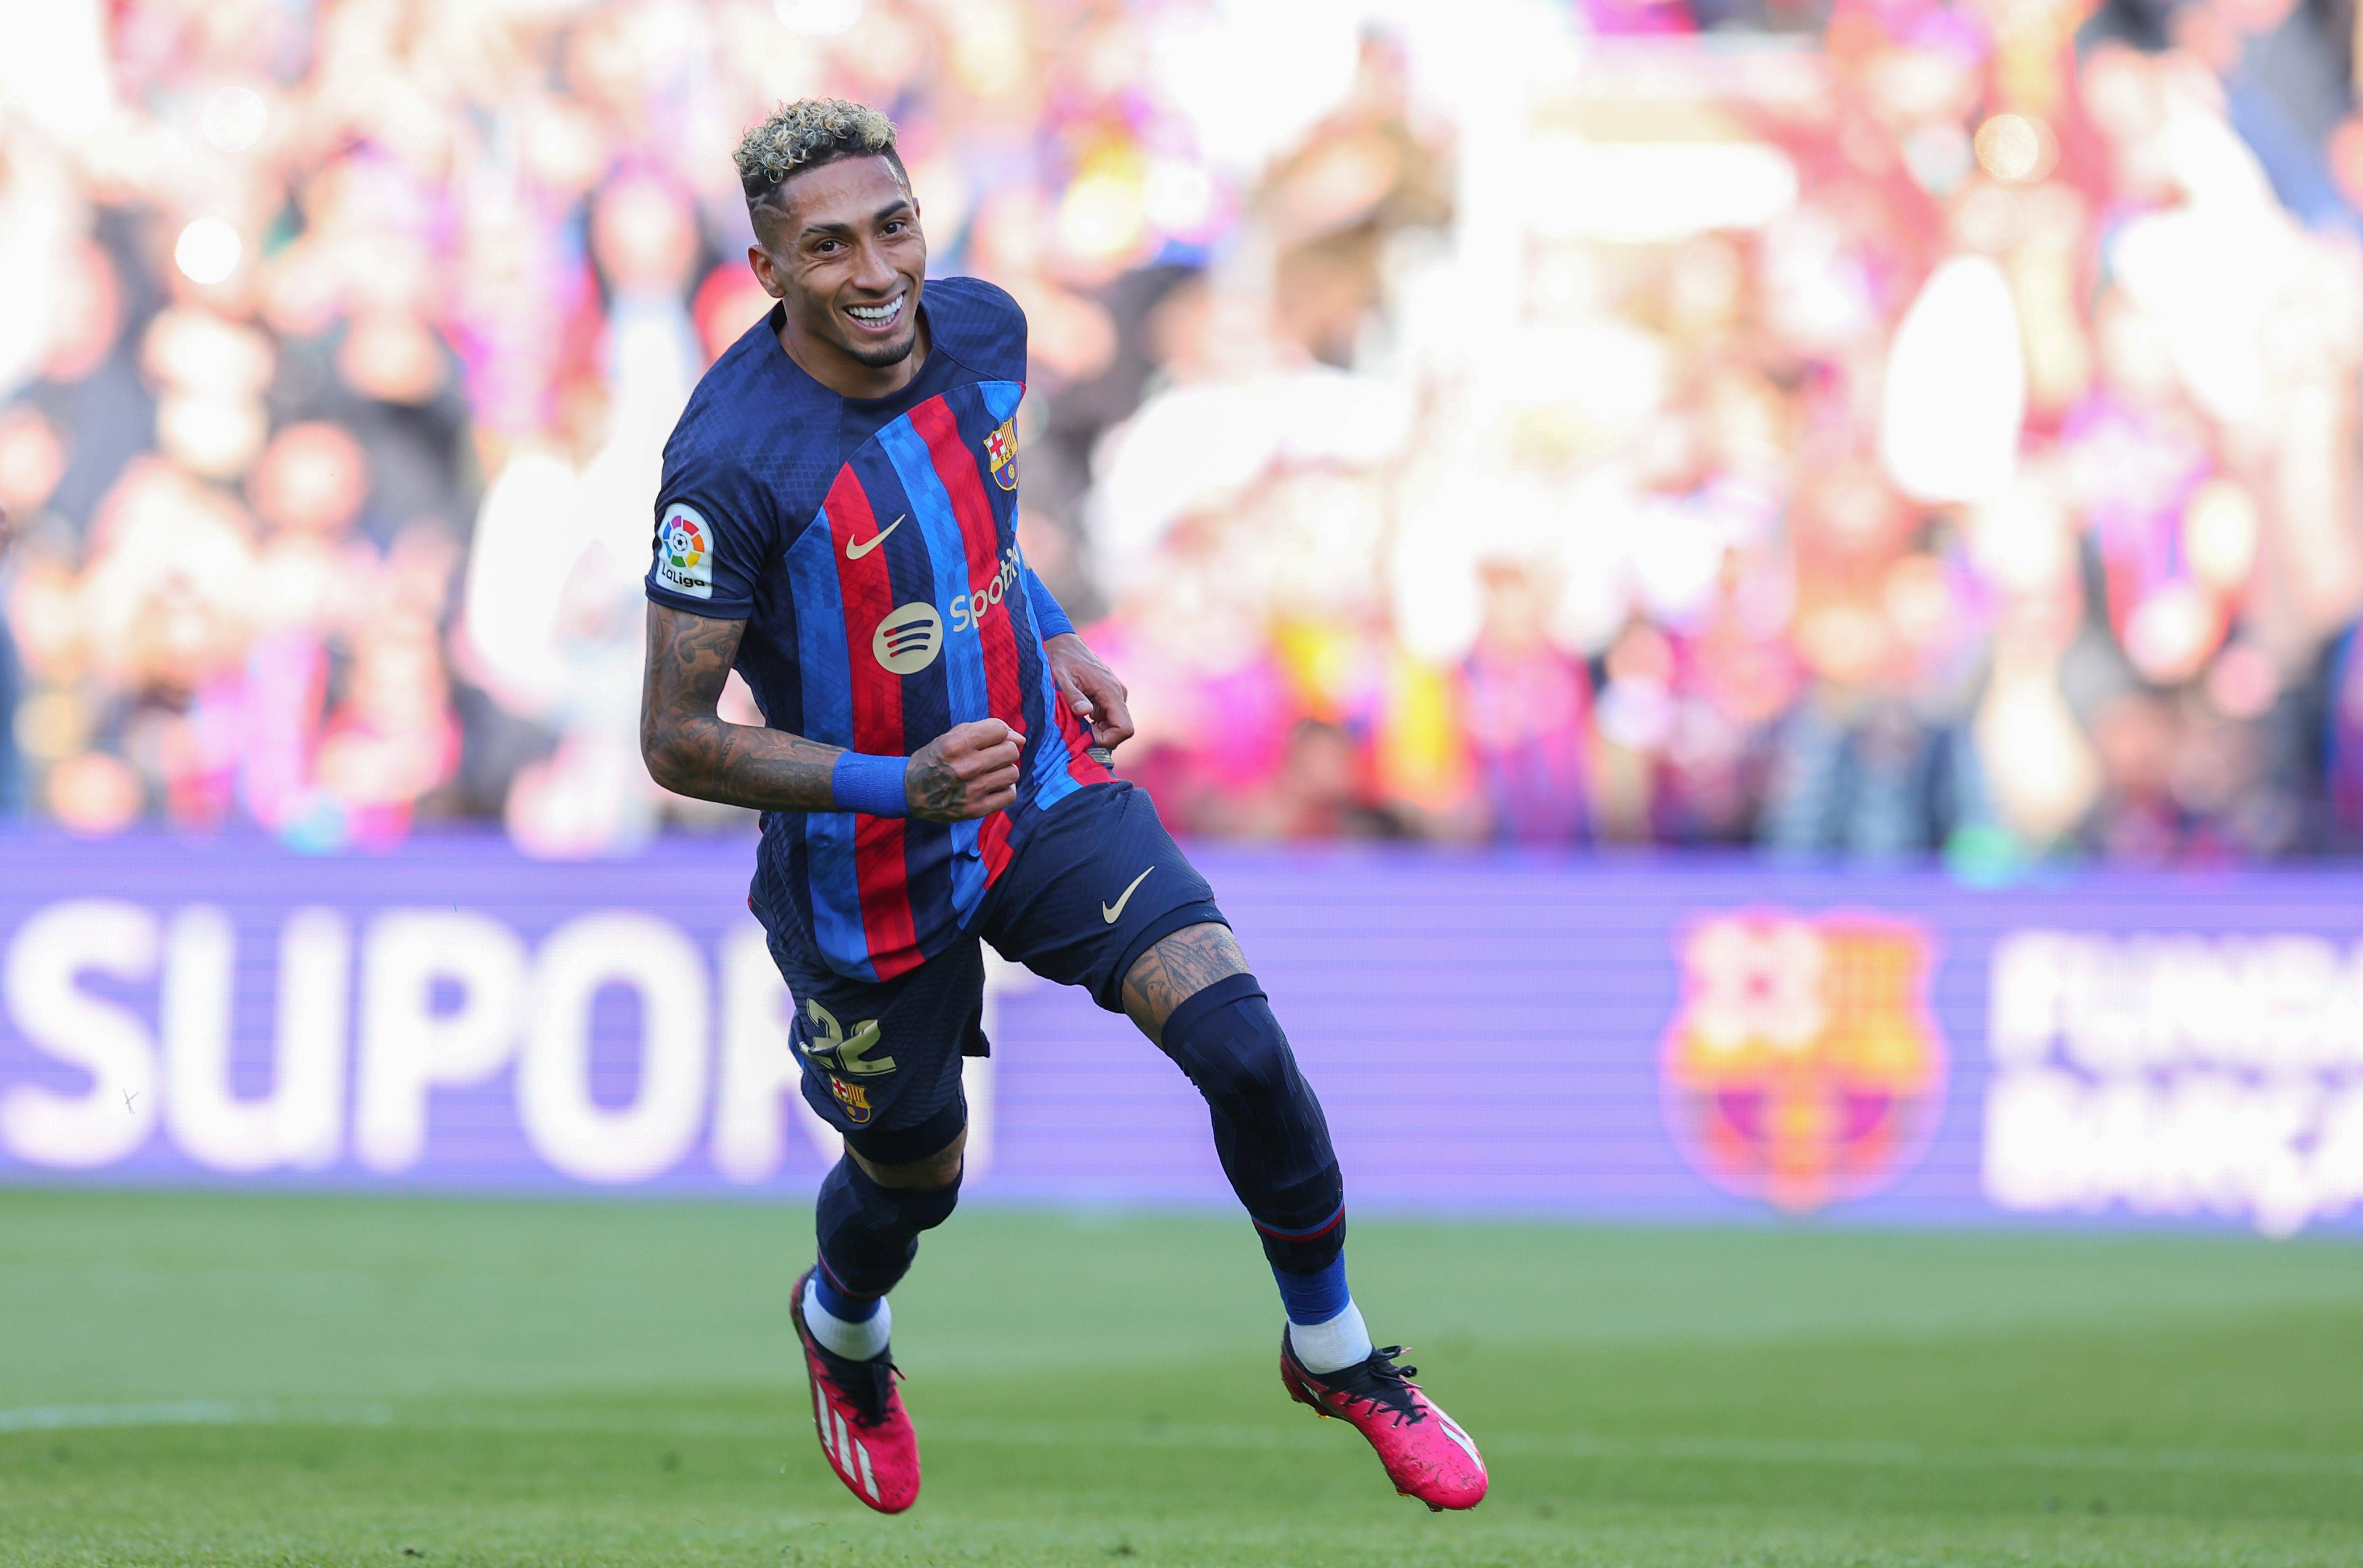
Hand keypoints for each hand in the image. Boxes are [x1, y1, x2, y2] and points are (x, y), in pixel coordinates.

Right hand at [906, 718, 1024, 822]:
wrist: (910, 791)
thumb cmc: (934, 760)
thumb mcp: (951, 737)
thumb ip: (985, 730)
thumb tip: (1020, 738)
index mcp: (956, 745)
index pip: (999, 730)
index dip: (998, 733)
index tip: (989, 740)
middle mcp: (966, 767)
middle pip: (1010, 751)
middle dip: (1004, 750)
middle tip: (991, 756)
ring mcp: (972, 790)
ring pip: (1013, 772)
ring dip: (1005, 770)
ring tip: (990, 772)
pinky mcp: (976, 809)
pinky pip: (1010, 795)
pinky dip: (1005, 789)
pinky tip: (993, 786)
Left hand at [1044, 633, 1133, 751]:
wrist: (1064, 643)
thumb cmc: (1060, 659)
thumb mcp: (1060, 678)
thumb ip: (1073, 695)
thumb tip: (1085, 712)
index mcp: (1110, 691)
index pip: (1124, 728)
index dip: (1107, 740)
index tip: (1087, 738)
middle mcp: (1118, 694)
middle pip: (1122, 730)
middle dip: (1102, 738)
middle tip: (1079, 734)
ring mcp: (1116, 694)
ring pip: (1116, 725)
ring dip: (1098, 731)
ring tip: (1076, 725)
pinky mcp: (1110, 696)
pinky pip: (1109, 717)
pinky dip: (1096, 724)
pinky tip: (1079, 718)